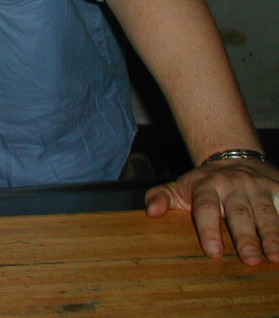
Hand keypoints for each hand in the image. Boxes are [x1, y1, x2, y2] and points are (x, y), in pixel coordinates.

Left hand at [145, 158, 278, 264]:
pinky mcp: (278, 187)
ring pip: (267, 212)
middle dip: (245, 237)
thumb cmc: (204, 183)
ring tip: (276, 257)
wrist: (233, 156)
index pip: (206, 208)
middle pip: (239, 213)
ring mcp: (258, 186)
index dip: (209, 230)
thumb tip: (151, 212)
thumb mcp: (178, 186)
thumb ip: (162, 197)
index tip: (213, 253)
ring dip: (273, 235)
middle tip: (250, 260)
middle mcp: (234, 185)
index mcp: (207, 186)